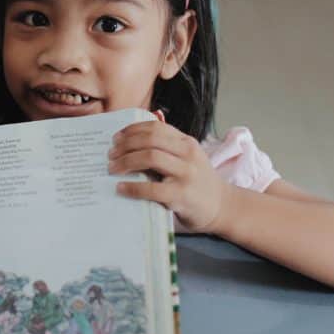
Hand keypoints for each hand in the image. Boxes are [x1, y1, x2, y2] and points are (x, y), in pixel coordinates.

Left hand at [108, 120, 227, 232]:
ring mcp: (186, 174)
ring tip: (112, 168)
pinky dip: (132, 187)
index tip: (116, 137)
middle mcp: (188, 154)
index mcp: (186, 142)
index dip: (132, 130)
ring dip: (125, 161)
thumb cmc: (197, 182)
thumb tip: (129, 141)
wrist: (222, 206)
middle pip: (150, 139)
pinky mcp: (181, 195)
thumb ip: (166, 148)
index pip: (155, 127)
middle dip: (125, 145)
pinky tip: (120, 188)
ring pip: (150, 157)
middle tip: (110, 154)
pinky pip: (151, 188)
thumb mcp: (187, 158)